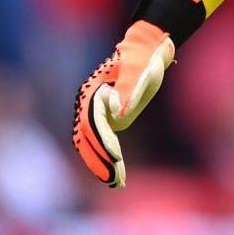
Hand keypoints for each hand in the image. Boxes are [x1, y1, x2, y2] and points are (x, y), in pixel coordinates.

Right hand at [71, 20, 173, 188]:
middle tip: (115, 181)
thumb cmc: (143, 58)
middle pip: (87, 138)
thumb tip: (117, 115)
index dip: (101, 142)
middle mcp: (89, 104)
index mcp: (93, 92)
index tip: (115, 159)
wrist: (146, 50)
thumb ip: (128, 91)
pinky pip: (101, 143)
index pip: (91, 123)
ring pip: (91, 144)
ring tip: (117, 184)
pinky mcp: (107, 119)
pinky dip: (107, 160)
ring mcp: (96, 113)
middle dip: (99, 160)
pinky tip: (117, 176)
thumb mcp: (139, 71)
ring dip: (101, 164)